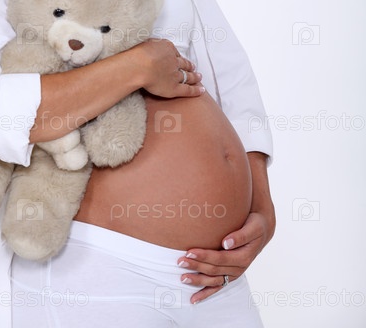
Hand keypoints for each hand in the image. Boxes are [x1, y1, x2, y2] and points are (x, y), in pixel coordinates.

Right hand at [135, 38, 203, 97]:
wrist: (139, 66)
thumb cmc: (138, 54)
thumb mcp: (146, 42)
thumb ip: (152, 45)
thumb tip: (153, 45)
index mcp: (168, 49)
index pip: (175, 54)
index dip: (178, 57)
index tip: (180, 59)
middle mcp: (174, 61)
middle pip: (184, 64)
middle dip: (189, 66)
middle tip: (193, 67)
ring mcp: (175, 75)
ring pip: (187, 76)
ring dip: (194, 76)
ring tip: (199, 77)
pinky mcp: (174, 88)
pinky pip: (187, 90)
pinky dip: (196, 90)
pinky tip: (202, 90)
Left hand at [177, 209, 275, 303]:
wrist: (260, 230)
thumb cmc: (255, 225)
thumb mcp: (253, 227)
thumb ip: (241, 236)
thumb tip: (226, 243)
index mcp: (244, 257)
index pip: (220, 258)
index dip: (205, 256)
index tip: (189, 251)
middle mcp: (239, 268)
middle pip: (214, 269)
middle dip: (196, 266)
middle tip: (180, 261)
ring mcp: (234, 274)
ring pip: (213, 280)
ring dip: (198, 280)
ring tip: (182, 278)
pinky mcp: (229, 275)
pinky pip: (217, 287)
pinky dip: (205, 293)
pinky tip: (193, 299)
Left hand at [178, 151, 274, 303]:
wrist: (260, 206)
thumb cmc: (246, 191)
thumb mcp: (244, 179)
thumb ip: (231, 171)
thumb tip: (214, 145)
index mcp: (262, 221)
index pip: (253, 231)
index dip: (240, 237)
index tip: (224, 240)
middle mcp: (258, 243)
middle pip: (238, 257)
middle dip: (211, 257)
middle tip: (187, 254)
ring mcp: (250, 257)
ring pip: (229, 273)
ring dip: (206, 274)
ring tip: (182, 271)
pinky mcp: (238, 267)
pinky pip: (224, 283)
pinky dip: (209, 291)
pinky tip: (192, 299)